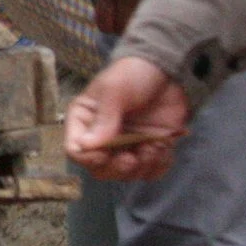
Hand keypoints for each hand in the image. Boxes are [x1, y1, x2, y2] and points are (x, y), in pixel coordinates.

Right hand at [64, 56, 192, 181]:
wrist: (170, 71)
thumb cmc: (135, 74)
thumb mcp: (115, 89)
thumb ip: (104, 118)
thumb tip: (86, 147)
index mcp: (85, 121)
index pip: (75, 150)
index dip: (88, 157)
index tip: (105, 154)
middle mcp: (102, 138)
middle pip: (99, 169)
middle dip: (117, 167)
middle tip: (132, 157)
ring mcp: (127, 146)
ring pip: (125, 175)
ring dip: (141, 166)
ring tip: (153, 146)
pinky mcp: (149, 151)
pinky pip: (150, 173)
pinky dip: (158, 166)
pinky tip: (163, 148)